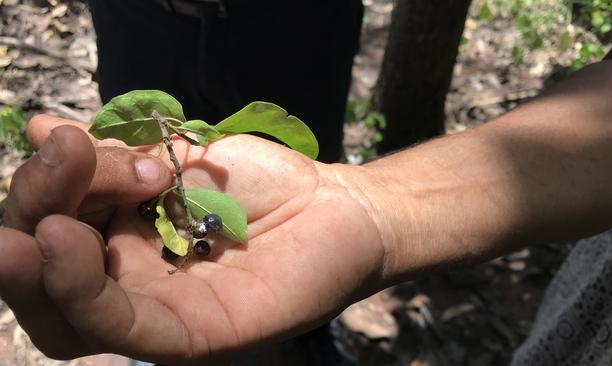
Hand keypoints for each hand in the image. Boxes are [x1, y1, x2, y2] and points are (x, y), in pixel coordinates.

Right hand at [0, 116, 384, 364]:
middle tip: (63, 157)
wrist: (334, 205)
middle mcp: (127, 283)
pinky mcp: (193, 335)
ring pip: (66, 313)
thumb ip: (113, 153)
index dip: (47, 182)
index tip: (75, 140)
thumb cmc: (260, 184)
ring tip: (50, 217)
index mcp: (118, 239)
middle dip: (35, 207)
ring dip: (40, 261)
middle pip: (43, 270)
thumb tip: (36, 129)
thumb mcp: (179, 155)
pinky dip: (82, 292)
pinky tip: (62, 243)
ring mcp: (156, 314)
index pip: (51, 222)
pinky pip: (122, 328)